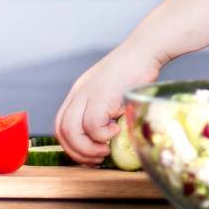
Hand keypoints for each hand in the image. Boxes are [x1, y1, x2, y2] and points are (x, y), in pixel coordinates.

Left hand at [55, 41, 162, 163]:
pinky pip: (92, 126)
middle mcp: (78, 93)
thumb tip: (110, 139)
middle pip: (62, 131)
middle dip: (78, 152)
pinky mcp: (100, 96)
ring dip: (88, 148)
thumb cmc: (136, 72)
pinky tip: (116, 130)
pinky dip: (102, 135)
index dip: (72, 145)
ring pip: (71, 131)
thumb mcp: (113, 93)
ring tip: (106, 148)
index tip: (90, 154)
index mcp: (79, 93)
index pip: (61, 125)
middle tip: (97, 157)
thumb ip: (107, 112)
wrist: (146, 50)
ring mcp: (87, 94)